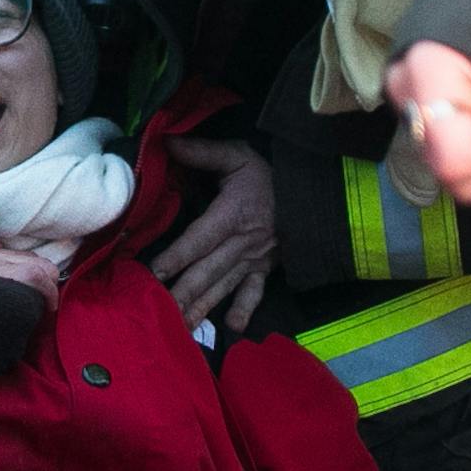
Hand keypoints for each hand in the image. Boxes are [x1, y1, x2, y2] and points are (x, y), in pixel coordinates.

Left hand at [151, 137, 275, 333]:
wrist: (314, 191)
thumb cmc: (268, 173)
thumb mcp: (237, 156)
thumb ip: (202, 152)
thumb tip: (166, 142)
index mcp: (232, 214)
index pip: (200, 238)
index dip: (178, 256)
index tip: (156, 273)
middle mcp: (241, 243)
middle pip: (207, 271)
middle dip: (183, 292)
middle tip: (160, 311)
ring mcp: (254, 260)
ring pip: (223, 287)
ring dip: (203, 307)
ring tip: (182, 327)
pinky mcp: (266, 269)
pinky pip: (254, 293)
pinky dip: (244, 309)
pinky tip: (233, 328)